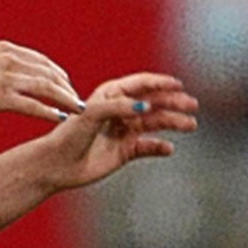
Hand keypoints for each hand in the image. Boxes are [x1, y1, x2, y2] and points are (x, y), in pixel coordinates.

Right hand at [0, 41, 84, 121]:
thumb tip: (9, 80)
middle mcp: (8, 59)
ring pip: (46, 87)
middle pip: (49, 72)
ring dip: (66, 99)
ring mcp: (4, 77)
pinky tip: (60, 118)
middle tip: (78, 101)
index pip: (42, 60)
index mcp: (4, 49)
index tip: (67, 87)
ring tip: (78, 110)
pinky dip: (50, 111)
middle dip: (67, 87)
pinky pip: (32, 105)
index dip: (58, 74)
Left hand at [40, 72, 198, 189]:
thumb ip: (120, 106)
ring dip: (173, 122)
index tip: (179, 85)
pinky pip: (148, 147)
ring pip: (155, 123)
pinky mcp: (125, 151)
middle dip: (173, 102)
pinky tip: (168, 148)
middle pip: (154, 103)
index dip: (160, 83)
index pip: (141, 84)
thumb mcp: (93, 113)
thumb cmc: (68, 135)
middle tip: (192, 105)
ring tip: (190, 125)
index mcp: (111, 95)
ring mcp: (123, 131)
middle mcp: (120, 111)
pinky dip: (159, 147)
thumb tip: (147, 107)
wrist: (55, 165)